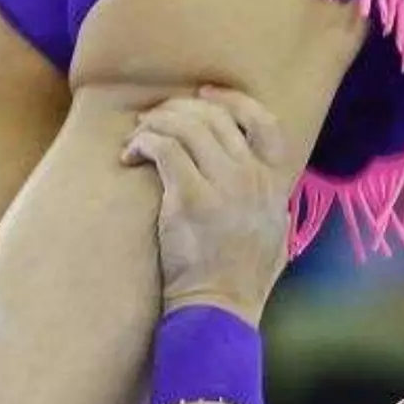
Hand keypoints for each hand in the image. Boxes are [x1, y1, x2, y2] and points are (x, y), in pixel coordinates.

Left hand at [121, 88, 297, 324]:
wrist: (220, 309)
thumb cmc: (239, 280)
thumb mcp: (273, 235)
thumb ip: (269, 202)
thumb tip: (260, 179)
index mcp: (274, 185)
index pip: (264, 121)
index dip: (232, 99)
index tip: (203, 93)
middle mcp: (253, 179)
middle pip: (217, 117)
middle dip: (179, 109)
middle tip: (153, 119)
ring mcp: (224, 188)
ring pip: (188, 126)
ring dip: (156, 123)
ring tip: (137, 136)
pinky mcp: (190, 200)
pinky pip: (164, 149)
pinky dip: (143, 143)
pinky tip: (129, 155)